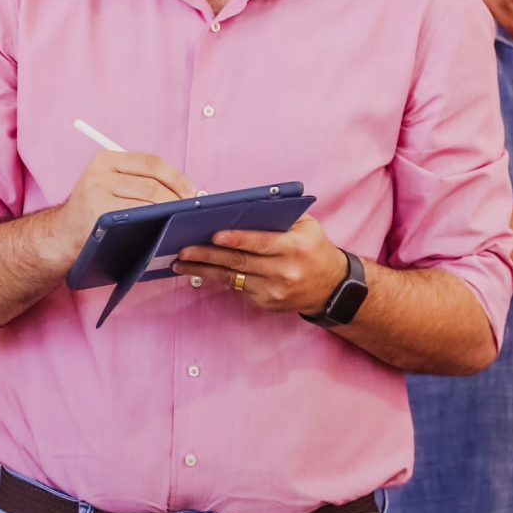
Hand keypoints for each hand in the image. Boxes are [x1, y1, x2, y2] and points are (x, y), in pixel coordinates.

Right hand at [58, 151, 195, 262]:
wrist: (62, 233)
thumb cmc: (96, 209)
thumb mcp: (110, 182)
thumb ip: (139, 178)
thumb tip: (185, 188)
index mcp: (106, 158)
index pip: (152, 163)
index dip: (177, 177)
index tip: (192, 191)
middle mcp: (99, 173)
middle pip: (151, 184)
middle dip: (176, 199)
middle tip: (190, 210)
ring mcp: (96, 195)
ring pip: (146, 202)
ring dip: (169, 213)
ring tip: (181, 220)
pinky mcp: (98, 216)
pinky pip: (136, 219)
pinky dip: (155, 225)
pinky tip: (163, 229)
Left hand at [172, 214, 347, 315]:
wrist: (331, 286)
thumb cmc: (313, 247)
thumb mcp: (305, 225)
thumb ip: (278, 215)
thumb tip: (240, 208)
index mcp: (295, 248)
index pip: (261, 243)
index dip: (237, 240)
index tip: (214, 235)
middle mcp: (284, 272)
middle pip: (240, 263)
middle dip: (208, 256)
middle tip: (183, 250)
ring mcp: (274, 291)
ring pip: (232, 279)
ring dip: (204, 270)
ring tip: (181, 262)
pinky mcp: (267, 303)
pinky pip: (237, 288)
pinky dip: (217, 279)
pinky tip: (200, 271)